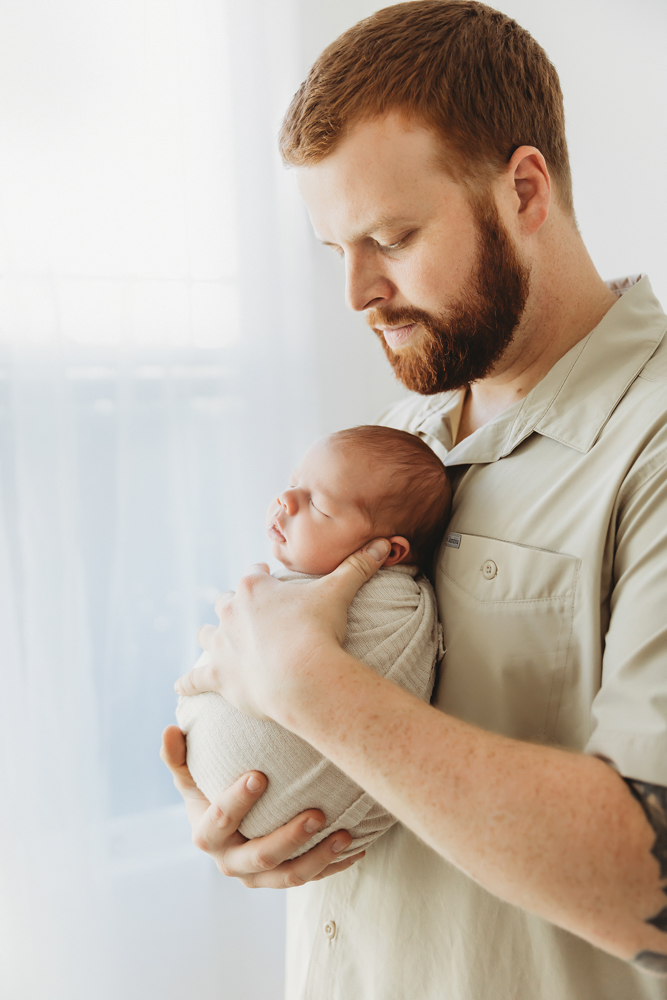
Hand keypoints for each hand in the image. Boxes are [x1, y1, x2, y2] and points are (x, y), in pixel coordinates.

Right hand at [160, 726, 363, 885]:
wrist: (228, 827)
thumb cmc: (209, 789)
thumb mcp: (190, 776)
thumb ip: (178, 757)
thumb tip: (169, 730)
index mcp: (206, 835)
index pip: (220, 820)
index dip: (236, 801)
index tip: (259, 775)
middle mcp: (231, 862)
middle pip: (260, 856)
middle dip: (289, 837)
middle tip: (317, 813)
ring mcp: (259, 876)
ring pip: (290, 875)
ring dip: (319, 856)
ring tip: (344, 833)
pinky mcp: (283, 879)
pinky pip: (313, 877)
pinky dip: (336, 864)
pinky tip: (358, 846)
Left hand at [174, 538, 390, 721]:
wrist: (303, 675)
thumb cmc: (318, 629)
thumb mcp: (339, 592)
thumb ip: (359, 566)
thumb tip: (385, 542)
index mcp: (253, 587)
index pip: (253, 574)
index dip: (263, 578)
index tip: (271, 582)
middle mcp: (230, 611)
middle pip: (226, 602)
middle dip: (234, 606)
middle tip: (249, 616)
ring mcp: (221, 644)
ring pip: (206, 635)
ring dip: (209, 636)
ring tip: (212, 640)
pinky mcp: (218, 676)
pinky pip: (196, 679)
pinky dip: (189, 682)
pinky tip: (180, 685)